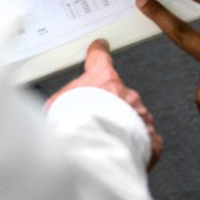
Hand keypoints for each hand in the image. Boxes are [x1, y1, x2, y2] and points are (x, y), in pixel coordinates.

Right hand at [48, 38, 163, 168]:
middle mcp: (125, 94)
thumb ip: (57, 105)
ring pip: (134, 116)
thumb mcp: (55, 108)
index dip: (98, 51)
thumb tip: (49, 112)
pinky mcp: (150, 138)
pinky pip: (148, 139)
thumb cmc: (77, 126)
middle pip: (118, 94)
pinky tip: (126, 153)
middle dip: (109, 106)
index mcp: (103, 79)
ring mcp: (140, 115)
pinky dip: (139, 146)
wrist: (95, 151)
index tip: (100, 47)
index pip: (100, 58)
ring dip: (124, 127)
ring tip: (107, 142)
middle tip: (96, 121)